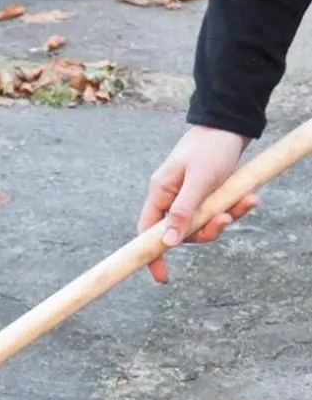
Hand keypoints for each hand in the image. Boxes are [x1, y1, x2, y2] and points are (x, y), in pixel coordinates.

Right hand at [138, 125, 257, 282]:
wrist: (231, 123)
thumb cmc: (211, 147)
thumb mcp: (199, 180)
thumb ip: (183, 212)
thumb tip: (169, 243)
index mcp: (161, 193)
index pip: (148, 232)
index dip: (153, 255)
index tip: (161, 277)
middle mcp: (172, 198)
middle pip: (182, 232)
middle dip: (207, 231)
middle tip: (226, 220)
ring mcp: (190, 197)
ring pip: (204, 223)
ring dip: (227, 217)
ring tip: (247, 201)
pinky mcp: (208, 194)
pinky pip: (218, 212)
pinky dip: (235, 208)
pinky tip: (250, 197)